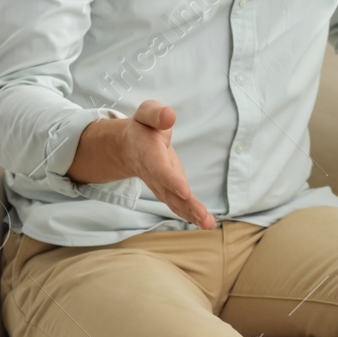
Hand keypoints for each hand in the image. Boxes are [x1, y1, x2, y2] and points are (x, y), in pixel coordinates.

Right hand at [122, 100, 215, 229]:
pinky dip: (191, 215)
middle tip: (203, 217)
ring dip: (191, 214)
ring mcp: (160, 185)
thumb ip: (156, 114)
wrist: (129, 146)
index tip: (185, 192)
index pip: (159, 169)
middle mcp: (153, 174)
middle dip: (186, 205)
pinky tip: (206, 223)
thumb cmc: (143, 127)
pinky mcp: (168, 190)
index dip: (171, 180)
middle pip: (169, 192)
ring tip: (208, 224)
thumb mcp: (147, 113)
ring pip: (174, 202)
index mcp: (148, 153)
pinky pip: (178, 205)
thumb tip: (169, 115)